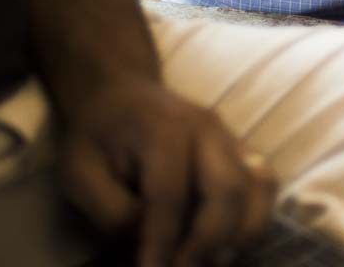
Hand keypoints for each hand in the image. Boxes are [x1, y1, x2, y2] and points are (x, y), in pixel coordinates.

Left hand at [57, 78, 277, 266]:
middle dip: (208, 243)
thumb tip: (151, 244)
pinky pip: (264, 185)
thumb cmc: (95, 137)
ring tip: (212, 261)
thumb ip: (113, 212)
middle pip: (227, 190)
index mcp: (163, 129)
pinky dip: (254, 219)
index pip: (169, 196)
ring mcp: (230, 137)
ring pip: (259, 187)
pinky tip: (229, 244)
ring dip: (241, 233)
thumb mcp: (79, 175)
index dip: (162, 243)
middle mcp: (207, 129)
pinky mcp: (241, 149)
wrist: (117, 93)